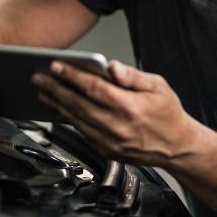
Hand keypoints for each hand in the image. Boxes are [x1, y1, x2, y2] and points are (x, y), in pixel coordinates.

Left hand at [33, 60, 200, 167]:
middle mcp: (117, 126)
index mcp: (129, 107)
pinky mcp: (106, 151)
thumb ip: (132, 75)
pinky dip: (67, 119)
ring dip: (56, 104)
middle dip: (55, 88)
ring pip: (75, 120)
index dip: (71, 75)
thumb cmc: (168, 114)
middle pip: (77, 104)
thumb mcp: (158, 86)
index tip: (55, 66)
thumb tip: (112, 66)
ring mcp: (110, 141)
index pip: (92, 87)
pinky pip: (81, 132)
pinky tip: (59, 108)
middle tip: (39, 77)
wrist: (178, 147)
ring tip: (43, 91)